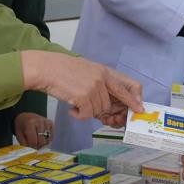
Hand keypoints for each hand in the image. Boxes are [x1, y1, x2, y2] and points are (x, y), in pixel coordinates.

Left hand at [15, 112, 53, 148]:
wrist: (24, 116)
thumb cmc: (21, 126)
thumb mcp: (19, 135)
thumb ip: (24, 144)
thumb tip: (31, 153)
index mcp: (30, 123)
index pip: (34, 141)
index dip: (32, 148)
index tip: (30, 150)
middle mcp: (40, 121)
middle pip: (42, 141)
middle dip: (37, 146)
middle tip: (33, 147)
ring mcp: (46, 122)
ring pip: (47, 140)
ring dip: (42, 144)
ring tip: (36, 141)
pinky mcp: (50, 123)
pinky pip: (51, 137)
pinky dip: (47, 140)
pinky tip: (41, 138)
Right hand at [22, 51, 143, 121]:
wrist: (45, 68)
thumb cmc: (62, 70)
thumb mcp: (87, 70)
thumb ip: (100, 83)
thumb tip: (108, 104)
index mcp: (104, 71)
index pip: (128, 86)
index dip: (134, 100)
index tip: (138, 109)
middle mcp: (102, 79)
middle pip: (109, 105)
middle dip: (100, 111)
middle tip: (87, 108)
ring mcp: (93, 88)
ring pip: (98, 111)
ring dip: (86, 111)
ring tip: (75, 101)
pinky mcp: (84, 97)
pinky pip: (87, 115)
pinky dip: (79, 115)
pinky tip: (71, 108)